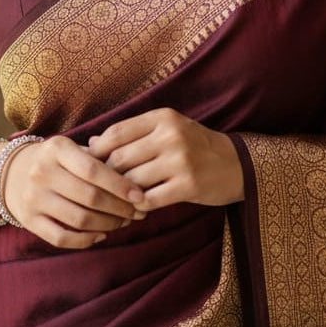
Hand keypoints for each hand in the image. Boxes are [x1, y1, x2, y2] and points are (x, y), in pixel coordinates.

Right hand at [2, 135, 145, 248]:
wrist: (10, 172)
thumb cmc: (55, 160)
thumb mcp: (72, 148)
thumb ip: (101, 157)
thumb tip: (138, 174)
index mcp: (57, 148)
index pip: (94, 170)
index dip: (121, 186)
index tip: (141, 196)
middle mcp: (42, 172)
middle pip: (90, 197)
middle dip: (120, 208)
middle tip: (138, 213)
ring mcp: (33, 198)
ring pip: (79, 219)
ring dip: (108, 225)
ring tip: (123, 222)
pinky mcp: (28, 220)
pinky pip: (62, 238)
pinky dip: (86, 240)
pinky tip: (101, 235)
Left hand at [87, 109, 243, 209]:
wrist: (237, 164)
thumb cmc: (195, 146)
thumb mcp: (167, 129)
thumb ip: (132, 134)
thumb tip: (91, 143)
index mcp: (163, 117)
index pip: (116, 133)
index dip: (97, 151)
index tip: (88, 166)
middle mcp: (171, 135)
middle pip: (120, 159)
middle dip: (106, 177)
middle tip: (99, 189)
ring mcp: (181, 160)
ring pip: (132, 181)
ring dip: (121, 195)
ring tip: (117, 201)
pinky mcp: (189, 185)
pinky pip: (150, 199)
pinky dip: (139, 207)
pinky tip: (138, 208)